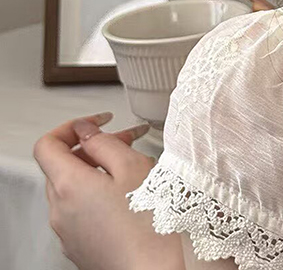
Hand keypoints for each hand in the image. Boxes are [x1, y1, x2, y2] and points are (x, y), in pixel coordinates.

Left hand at [33, 113, 182, 269]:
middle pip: (62, 165)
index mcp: (68, 186)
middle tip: (127, 140)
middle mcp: (60, 211)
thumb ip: (104, 143)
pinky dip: (100, 194)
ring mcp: (69, 232)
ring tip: (134, 167)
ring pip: (74, 188)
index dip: (72, 126)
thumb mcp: (132, 167)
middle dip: (93, 147)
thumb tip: (87, 130)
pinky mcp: (82, 246)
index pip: (48, 144)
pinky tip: (131, 196)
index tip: (98, 122)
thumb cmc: (150, 225)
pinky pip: (82, 210)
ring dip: (98, 170)